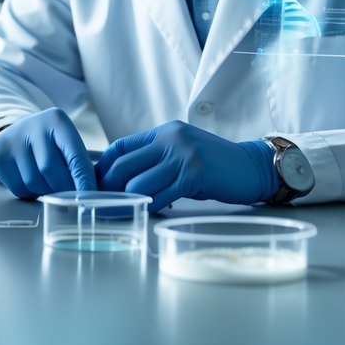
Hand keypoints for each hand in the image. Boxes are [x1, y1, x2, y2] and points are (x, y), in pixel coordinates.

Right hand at [0, 107, 96, 198]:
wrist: (16, 132)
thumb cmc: (50, 142)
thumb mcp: (67, 142)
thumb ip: (78, 163)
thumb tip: (90, 193)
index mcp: (57, 120)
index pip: (74, 155)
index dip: (83, 180)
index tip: (90, 198)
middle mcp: (33, 126)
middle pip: (51, 170)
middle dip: (63, 188)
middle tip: (70, 196)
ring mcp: (12, 140)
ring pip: (34, 182)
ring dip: (45, 191)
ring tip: (48, 182)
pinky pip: (18, 188)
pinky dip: (29, 193)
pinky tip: (31, 180)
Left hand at [95, 121, 277, 210]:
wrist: (250, 167)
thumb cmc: (215, 165)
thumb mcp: (182, 153)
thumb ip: (156, 160)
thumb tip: (123, 180)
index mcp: (164, 133)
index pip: (120, 147)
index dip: (102, 168)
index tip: (95, 185)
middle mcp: (170, 140)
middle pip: (123, 165)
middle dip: (108, 188)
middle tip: (103, 205)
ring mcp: (182, 155)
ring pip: (138, 183)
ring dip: (128, 202)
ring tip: (126, 212)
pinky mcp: (194, 174)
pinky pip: (161, 195)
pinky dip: (151, 207)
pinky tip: (150, 211)